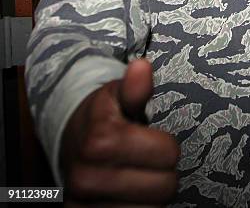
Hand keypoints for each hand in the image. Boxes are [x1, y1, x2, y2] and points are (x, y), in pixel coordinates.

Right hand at [61, 58, 178, 206]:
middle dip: (163, 172)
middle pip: (165, 187)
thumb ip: (134, 87)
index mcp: (101, 140)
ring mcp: (84, 205)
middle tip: (149, 160)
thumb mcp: (118, 95)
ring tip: (140, 176)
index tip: (155, 139)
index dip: (167, 145)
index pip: (168, 154)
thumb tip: (142, 66)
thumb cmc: (103, 117)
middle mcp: (88, 178)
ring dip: (151, 195)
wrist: (70, 142)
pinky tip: (131, 195)